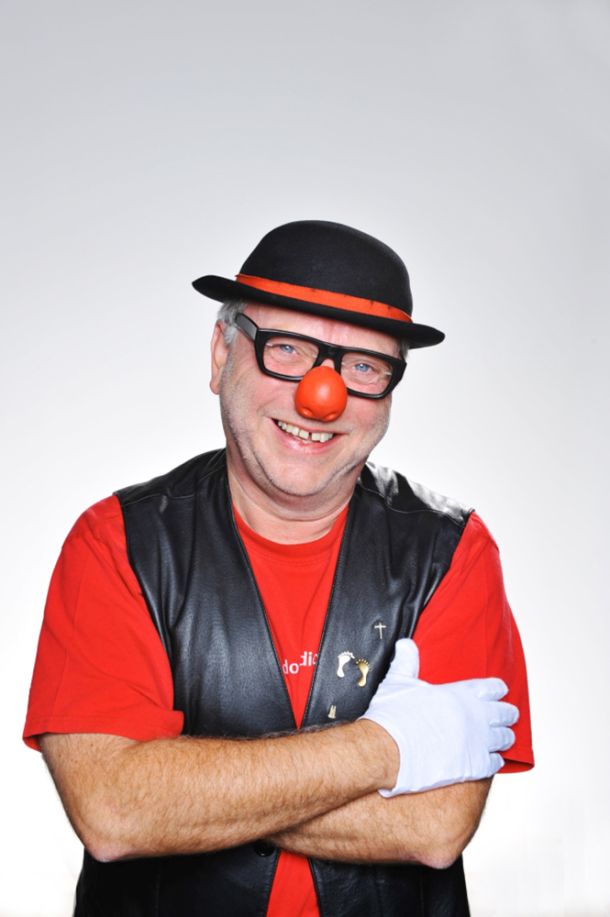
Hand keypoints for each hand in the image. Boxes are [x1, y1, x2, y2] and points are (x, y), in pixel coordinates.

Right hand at [360, 639, 518, 795]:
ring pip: (504, 738)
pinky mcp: (474, 766)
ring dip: (506, 737)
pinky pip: (496, 764)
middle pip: (503, 713)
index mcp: (459, 693)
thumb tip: (406, 644)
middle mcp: (474, 716)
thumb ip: (407, 662)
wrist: (387, 750)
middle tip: (510, 714)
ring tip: (506, 738)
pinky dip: (496, 761)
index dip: (498, 688)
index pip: (489, 687)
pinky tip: (495, 761)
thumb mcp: (398, 682)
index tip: (502, 689)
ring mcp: (477, 742)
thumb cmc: (392, 715)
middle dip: (508, 713)